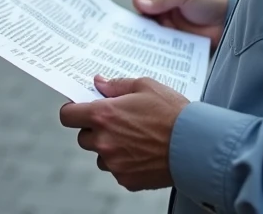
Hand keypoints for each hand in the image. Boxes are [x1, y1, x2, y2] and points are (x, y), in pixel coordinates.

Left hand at [59, 75, 188, 191]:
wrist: (195, 145)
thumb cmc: (172, 112)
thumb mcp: (146, 86)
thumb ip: (117, 85)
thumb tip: (98, 83)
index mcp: (103, 115)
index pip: (67, 116)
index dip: (73, 111)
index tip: (81, 110)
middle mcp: (103, 141)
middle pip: (83, 138)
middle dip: (96, 130)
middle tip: (118, 123)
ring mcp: (114, 163)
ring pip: (100, 156)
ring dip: (110, 148)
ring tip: (135, 139)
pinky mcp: (126, 179)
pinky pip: (117, 170)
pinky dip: (126, 163)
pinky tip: (144, 153)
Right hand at [133, 0, 228, 51]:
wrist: (228, 23)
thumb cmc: (211, 2)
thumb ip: (163, 0)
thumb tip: (140, 3)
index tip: (138, 4)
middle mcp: (171, 4)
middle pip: (147, 8)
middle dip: (141, 13)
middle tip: (138, 21)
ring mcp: (173, 21)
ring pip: (152, 24)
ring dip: (146, 28)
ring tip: (141, 33)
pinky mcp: (176, 36)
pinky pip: (161, 37)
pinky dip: (154, 39)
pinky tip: (150, 42)